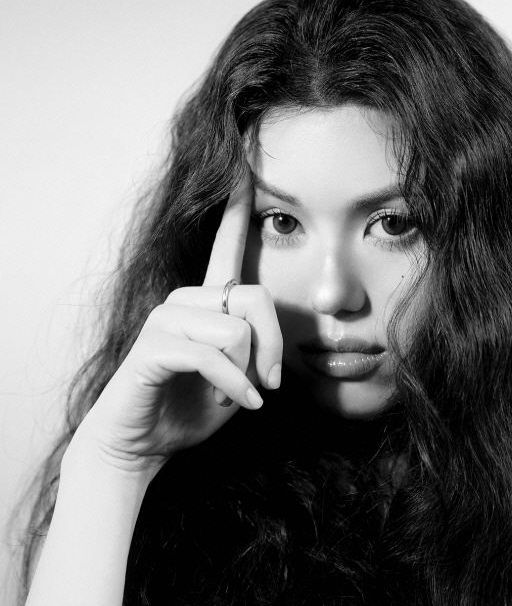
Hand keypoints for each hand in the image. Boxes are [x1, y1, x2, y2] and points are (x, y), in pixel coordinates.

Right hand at [74, 164, 282, 475]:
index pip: (225, 242)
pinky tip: (240, 405)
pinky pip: (212, 356)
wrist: (141, 445)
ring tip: (240, 395)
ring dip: (249, 371)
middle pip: (255, 297)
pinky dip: (234, 385)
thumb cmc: (190, 409)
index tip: (246, 160)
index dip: (236, 203)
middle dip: (273, 347)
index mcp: (206, 300)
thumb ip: (257, 349)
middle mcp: (185, 299)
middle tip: (270, 383)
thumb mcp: (239, 376)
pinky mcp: (153, 345)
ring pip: (237, 329)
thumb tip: (276, 348)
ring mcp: (166, 318)